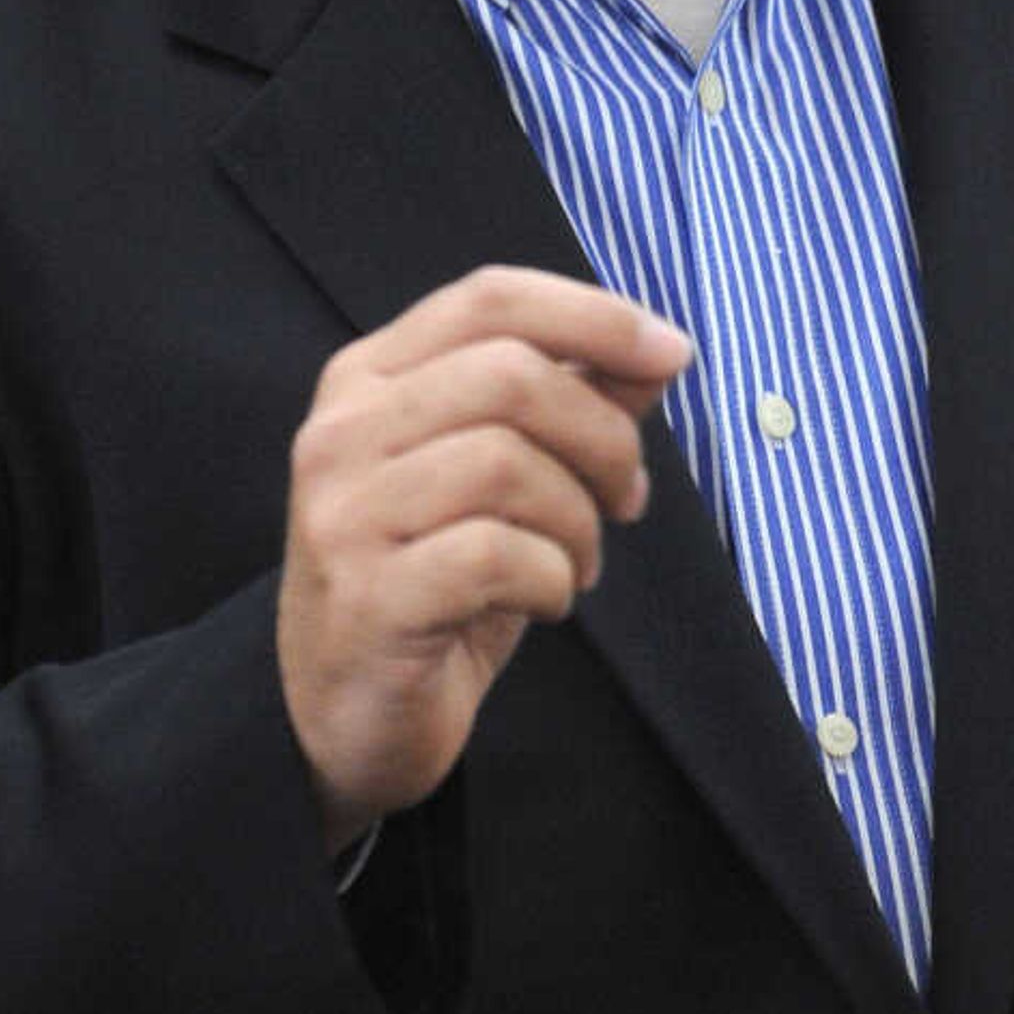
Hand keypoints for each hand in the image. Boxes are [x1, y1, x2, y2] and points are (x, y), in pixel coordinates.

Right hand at [275, 265, 692, 852]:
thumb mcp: (505, 478)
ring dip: (580, 518)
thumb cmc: (437, 578)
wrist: (340, 715)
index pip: (490, 298)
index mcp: (370, 376)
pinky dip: (552, 576)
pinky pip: (496, 556)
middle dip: (603, 434)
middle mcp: (344, 430)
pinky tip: (546, 598)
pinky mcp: (367, 596)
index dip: (594, 314)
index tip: (673, 353)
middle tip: (628, 496)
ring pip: (508, 463)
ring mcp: (346, 512)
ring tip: (580, 560)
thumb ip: (568, 401)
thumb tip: (656, 353)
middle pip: (511, 375)